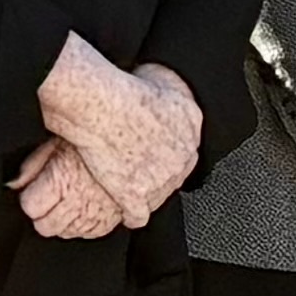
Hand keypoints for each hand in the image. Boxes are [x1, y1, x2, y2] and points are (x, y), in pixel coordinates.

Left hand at [12, 137, 125, 239]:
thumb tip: (13, 184)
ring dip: (67, 218)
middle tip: (54, 194)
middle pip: (46, 226)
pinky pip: (93, 232)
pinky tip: (90, 204)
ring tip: (74, 196)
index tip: (37, 188)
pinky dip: (89, 221)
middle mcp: (80, 204)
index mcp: (62, 182)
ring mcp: (98, 215)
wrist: (134, 138)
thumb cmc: (98, 136)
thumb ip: (33, 164)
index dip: (32, 196)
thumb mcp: (58, 142)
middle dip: (46, 211)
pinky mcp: (116, 220)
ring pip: (68, 232)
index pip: (30, 206)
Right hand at [38, 43, 203, 224]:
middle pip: (175, 172)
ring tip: (126, 187)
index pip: (186, 144)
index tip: (154, 151)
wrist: (104, 107)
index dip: (167, 150)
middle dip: (157, 172)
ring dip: (143, 193)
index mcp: (190, 123)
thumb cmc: (121, 89)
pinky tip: (121, 208)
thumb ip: (167, 95)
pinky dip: (128, 212)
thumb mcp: (157, 79)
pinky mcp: (139, 198)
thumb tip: (160, 93)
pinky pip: (138, 215)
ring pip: (158, 195)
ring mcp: (162, 179)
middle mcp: (181, 154)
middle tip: (137, 168)